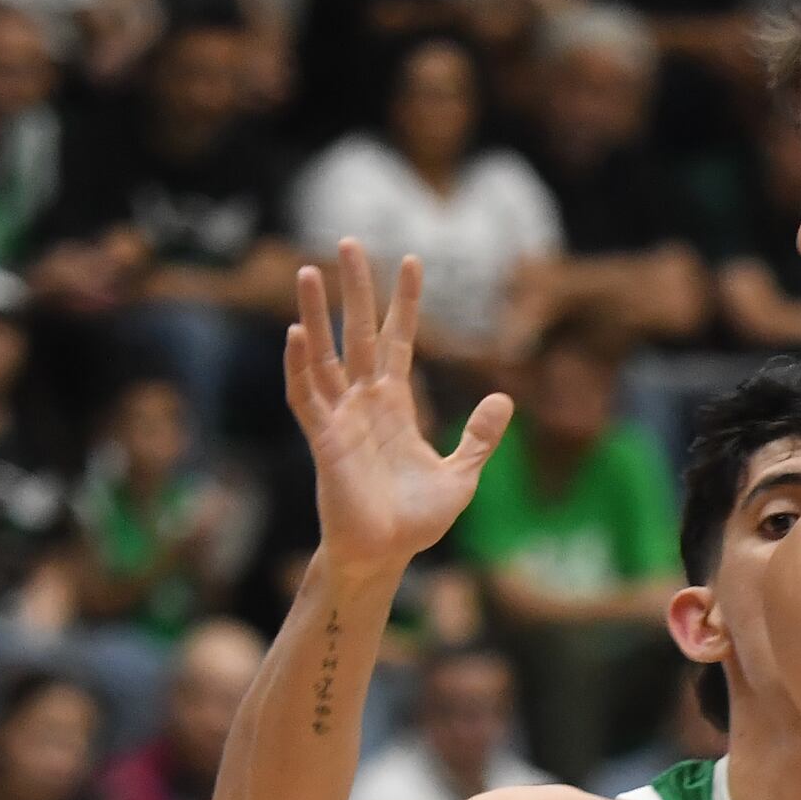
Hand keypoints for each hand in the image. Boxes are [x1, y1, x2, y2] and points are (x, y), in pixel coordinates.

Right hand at [286, 244, 512, 567]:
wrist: (387, 557)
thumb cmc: (417, 522)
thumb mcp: (462, 474)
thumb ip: (480, 436)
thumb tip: (504, 398)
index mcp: (396, 405)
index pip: (398, 340)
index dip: (404, 303)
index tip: (411, 260)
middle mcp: (364, 402)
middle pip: (356, 332)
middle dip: (353, 288)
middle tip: (349, 241)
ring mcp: (341, 418)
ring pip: (323, 354)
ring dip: (314, 313)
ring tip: (307, 271)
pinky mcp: (324, 440)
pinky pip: (307, 396)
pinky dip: (299, 366)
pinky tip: (296, 332)